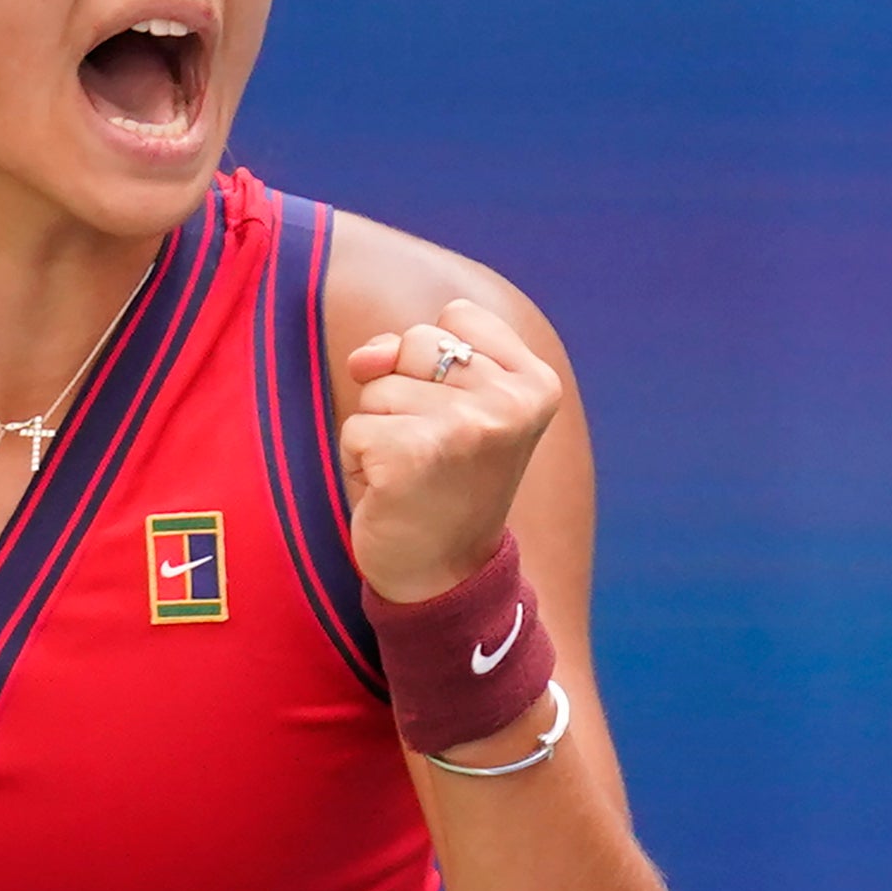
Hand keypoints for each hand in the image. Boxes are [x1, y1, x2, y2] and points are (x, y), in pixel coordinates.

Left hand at [340, 297, 563, 604]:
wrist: (444, 575)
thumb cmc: (444, 482)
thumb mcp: (452, 405)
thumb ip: (412, 355)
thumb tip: (365, 358)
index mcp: (536, 382)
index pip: (456, 315)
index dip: (435, 362)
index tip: (458, 417)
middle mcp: (510, 401)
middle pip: (414, 343)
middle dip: (403, 393)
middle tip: (432, 449)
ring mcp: (465, 426)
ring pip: (378, 386)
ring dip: (378, 429)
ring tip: (412, 471)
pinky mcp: (415, 453)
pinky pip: (355, 427)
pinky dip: (358, 459)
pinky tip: (391, 490)